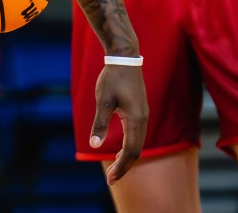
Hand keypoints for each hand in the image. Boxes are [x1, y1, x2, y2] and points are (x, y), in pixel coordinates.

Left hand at [89, 63, 147, 184]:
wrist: (124, 58)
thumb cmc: (112, 77)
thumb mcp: (103, 100)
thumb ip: (100, 123)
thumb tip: (94, 145)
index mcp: (136, 120)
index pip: (132, 151)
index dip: (122, 167)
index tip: (111, 179)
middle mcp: (143, 120)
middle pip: (137, 150)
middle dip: (124, 166)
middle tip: (111, 179)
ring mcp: (143, 115)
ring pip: (138, 143)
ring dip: (127, 157)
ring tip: (114, 169)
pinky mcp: (140, 111)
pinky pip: (137, 135)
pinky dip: (129, 146)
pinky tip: (119, 150)